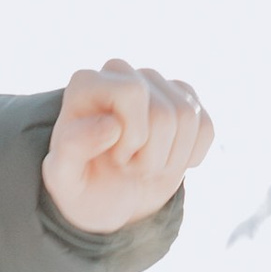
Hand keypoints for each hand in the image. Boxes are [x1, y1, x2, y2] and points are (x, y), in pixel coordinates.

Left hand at [42, 62, 212, 235]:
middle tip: (126, 166)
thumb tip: (111, 125)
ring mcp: (155, 84)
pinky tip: (167, 162)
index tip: (114, 157)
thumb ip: (72, 149)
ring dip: (169, 159)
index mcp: (87, 84)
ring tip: (143, 165)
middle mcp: (121, 73)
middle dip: (150, 155)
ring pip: (188, 117)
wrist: (107, 198)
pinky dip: (190, 157)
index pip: (133, 92)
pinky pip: (206, 127)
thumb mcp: (64, 179)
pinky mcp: (184, 100)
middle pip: (164, 112)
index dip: (133, 136)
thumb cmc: (81, 186)